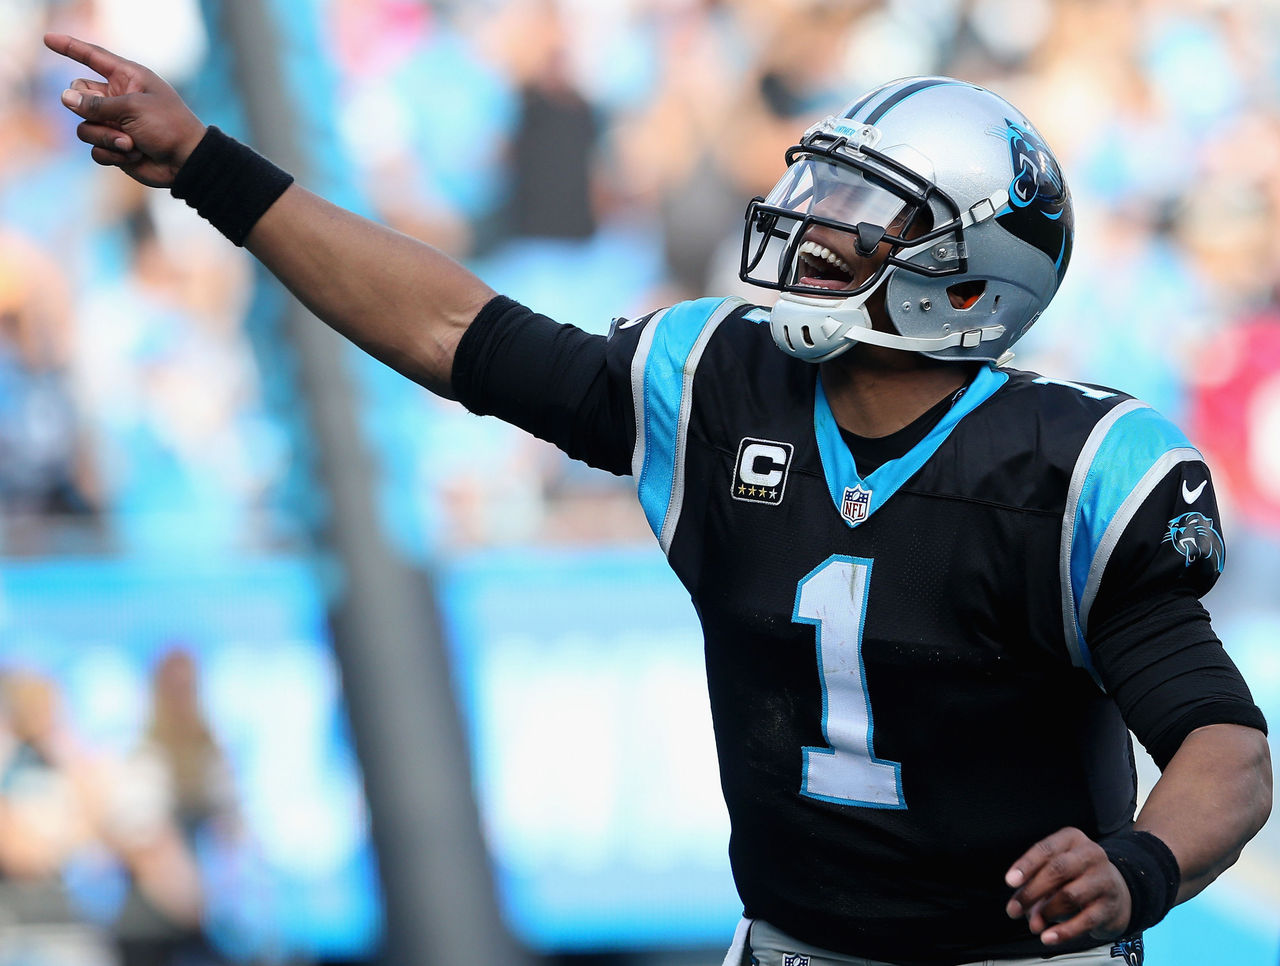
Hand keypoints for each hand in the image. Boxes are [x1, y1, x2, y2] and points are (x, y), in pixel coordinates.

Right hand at [43, 33, 206, 188]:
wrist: (186, 161)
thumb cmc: (168, 126)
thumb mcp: (132, 108)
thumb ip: (96, 104)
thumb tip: (64, 98)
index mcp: (127, 78)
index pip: (92, 57)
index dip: (70, 47)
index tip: (48, 39)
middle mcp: (117, 98)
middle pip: (78, 95)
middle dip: (88, 108)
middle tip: (112, 118)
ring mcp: (114, 123)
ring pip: (84, 126)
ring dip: (105, 136)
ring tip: (129, 143)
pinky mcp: (114, 146)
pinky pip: (94, 149)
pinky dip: (111, 153)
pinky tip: (133, 155)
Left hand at [1004, 827, 1131, 946]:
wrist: (1117, 891)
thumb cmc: (1075, 876)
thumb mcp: (1055, 873)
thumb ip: (1035, 890)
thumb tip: (1028, 917)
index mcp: (1071, 839)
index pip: (1046, 849)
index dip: (1026, 865)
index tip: (1010, 882)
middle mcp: (1090, 854)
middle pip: (1057, 870)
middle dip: (1032, 891)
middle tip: (1014, 910)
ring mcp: (1104, 879)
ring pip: (1070, 895)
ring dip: (1046, 912)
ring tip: (1034, 925)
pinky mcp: (1110, 905)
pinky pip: (1086, 920)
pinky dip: (1064, 931)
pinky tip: (1048, 938)